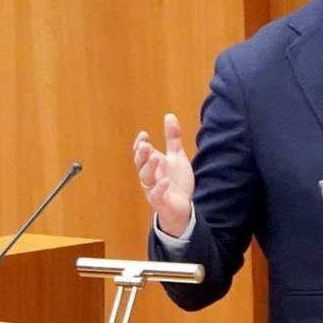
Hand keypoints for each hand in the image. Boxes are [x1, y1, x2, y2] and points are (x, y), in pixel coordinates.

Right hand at [132, 113, 194, 237]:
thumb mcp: (177, 157)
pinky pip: (156, 195)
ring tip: (155, 157)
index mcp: (152, 165)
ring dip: (149, 167)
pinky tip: (165, 181)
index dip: (140, 144)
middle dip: (142, 154)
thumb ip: (172, 138)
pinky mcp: (161, 202)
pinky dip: (159, 188)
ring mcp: (154, 189)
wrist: (182, 207)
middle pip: (140, 164)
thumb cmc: (176, 182)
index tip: (144, 135)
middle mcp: (150, 176)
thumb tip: (169, 115)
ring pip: (146, 178)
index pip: (140, 153)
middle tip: (146, 144)